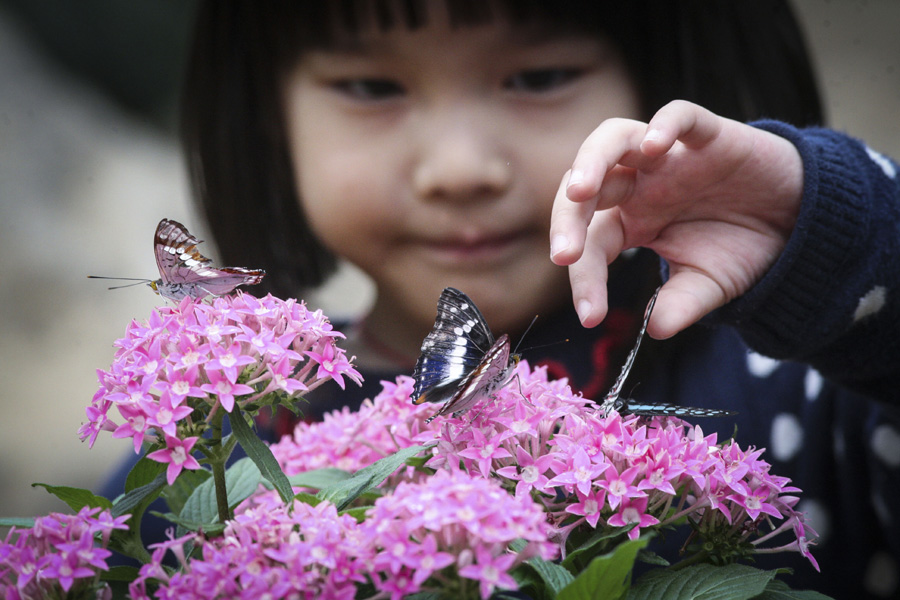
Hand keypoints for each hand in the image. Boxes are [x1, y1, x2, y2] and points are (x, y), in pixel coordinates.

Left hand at [549, 100, 803, 337]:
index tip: (590, 317)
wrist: (796, 220)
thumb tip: (656, 330)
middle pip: (585, 188)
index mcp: (629, 221)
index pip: (592, 243)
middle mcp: (639, 185)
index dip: (585, 278)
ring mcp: (668, 157)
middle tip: (564, 254)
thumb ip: (679, 303)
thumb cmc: (740, 247)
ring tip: (581, 192)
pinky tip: (657, 146)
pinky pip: (681, 116)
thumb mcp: (708, 285)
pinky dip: (666, 124)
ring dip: (591, 161)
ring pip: (614, 138)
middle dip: (567, 219)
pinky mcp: (708, 136)